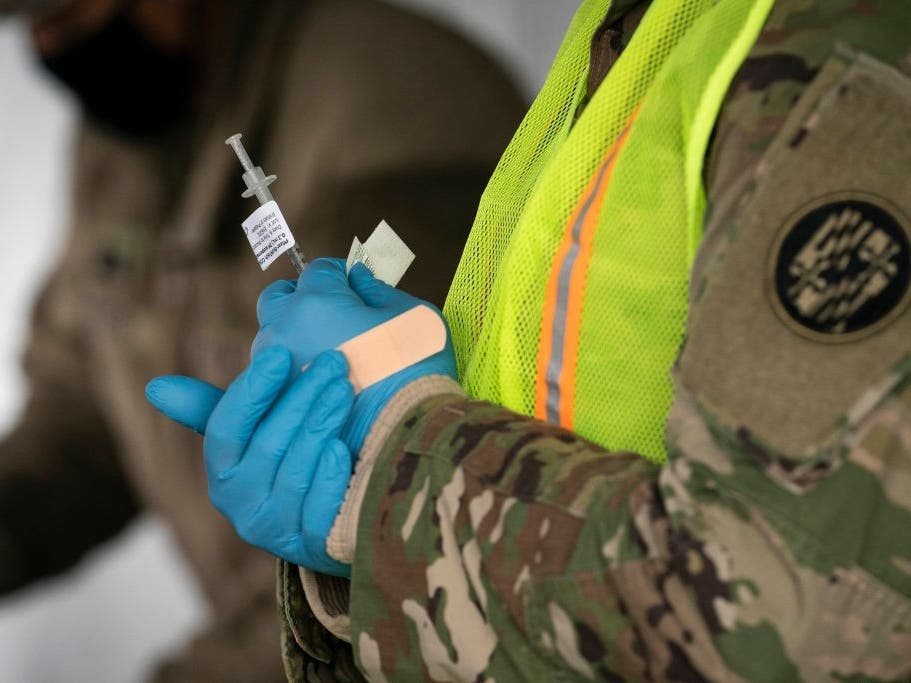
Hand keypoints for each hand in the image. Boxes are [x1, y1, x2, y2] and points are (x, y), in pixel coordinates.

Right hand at [146, 347, 353, 576]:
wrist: (334, 526)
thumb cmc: (288, 465)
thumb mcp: (253, 437)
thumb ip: (213, 410)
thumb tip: (155, 388)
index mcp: (222, 472)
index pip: (227, 428)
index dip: (253, 390)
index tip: (281, 352)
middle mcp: (242, 506)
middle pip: (268, 445)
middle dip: (301, 398)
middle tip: (332, 362)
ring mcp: (277, 530)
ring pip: (294, 473)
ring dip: (320, 426)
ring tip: (343, 390)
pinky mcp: (313, 548)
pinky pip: (318, 511)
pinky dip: (328, 477)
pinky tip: (340, 448)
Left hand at [254, 257, 455, 452]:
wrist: (409, 432)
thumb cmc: (416, 366)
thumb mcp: (411, 314)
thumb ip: (378, 290)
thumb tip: (359, 279)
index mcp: (317, 301)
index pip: (319, 269)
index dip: (340, 274)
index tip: (355, 285)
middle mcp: (286, 329)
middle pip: (279, 298)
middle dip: (301, 296)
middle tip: (329, 310)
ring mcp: (277, 370)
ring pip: (272, 340)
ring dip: (293, 337)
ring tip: (326, 352)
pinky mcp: (279, 405)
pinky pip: (276, 378)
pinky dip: (293, 373)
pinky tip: (319, 382)